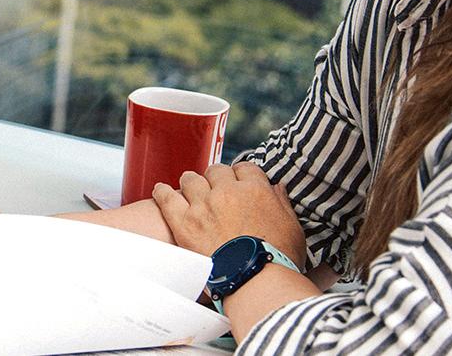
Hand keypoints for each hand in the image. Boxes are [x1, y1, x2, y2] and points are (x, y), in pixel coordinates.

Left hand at [151, 163, 307, 267]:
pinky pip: (166, 198)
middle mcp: (227, 192)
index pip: (244, 168)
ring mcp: (204, 205)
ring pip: (191, 180)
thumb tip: (276, 187)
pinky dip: (162, 193)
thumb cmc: (277, 260)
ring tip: (190, 191)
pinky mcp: (184, 223)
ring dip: (192, 184)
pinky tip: (160, 191)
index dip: (241, 175)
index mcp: (255, 190)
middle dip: (216, 179)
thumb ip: (282, 203)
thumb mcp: (291, 227)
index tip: (238, 183)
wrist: (255, 282)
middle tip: (215, 190)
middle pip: (216, 170)